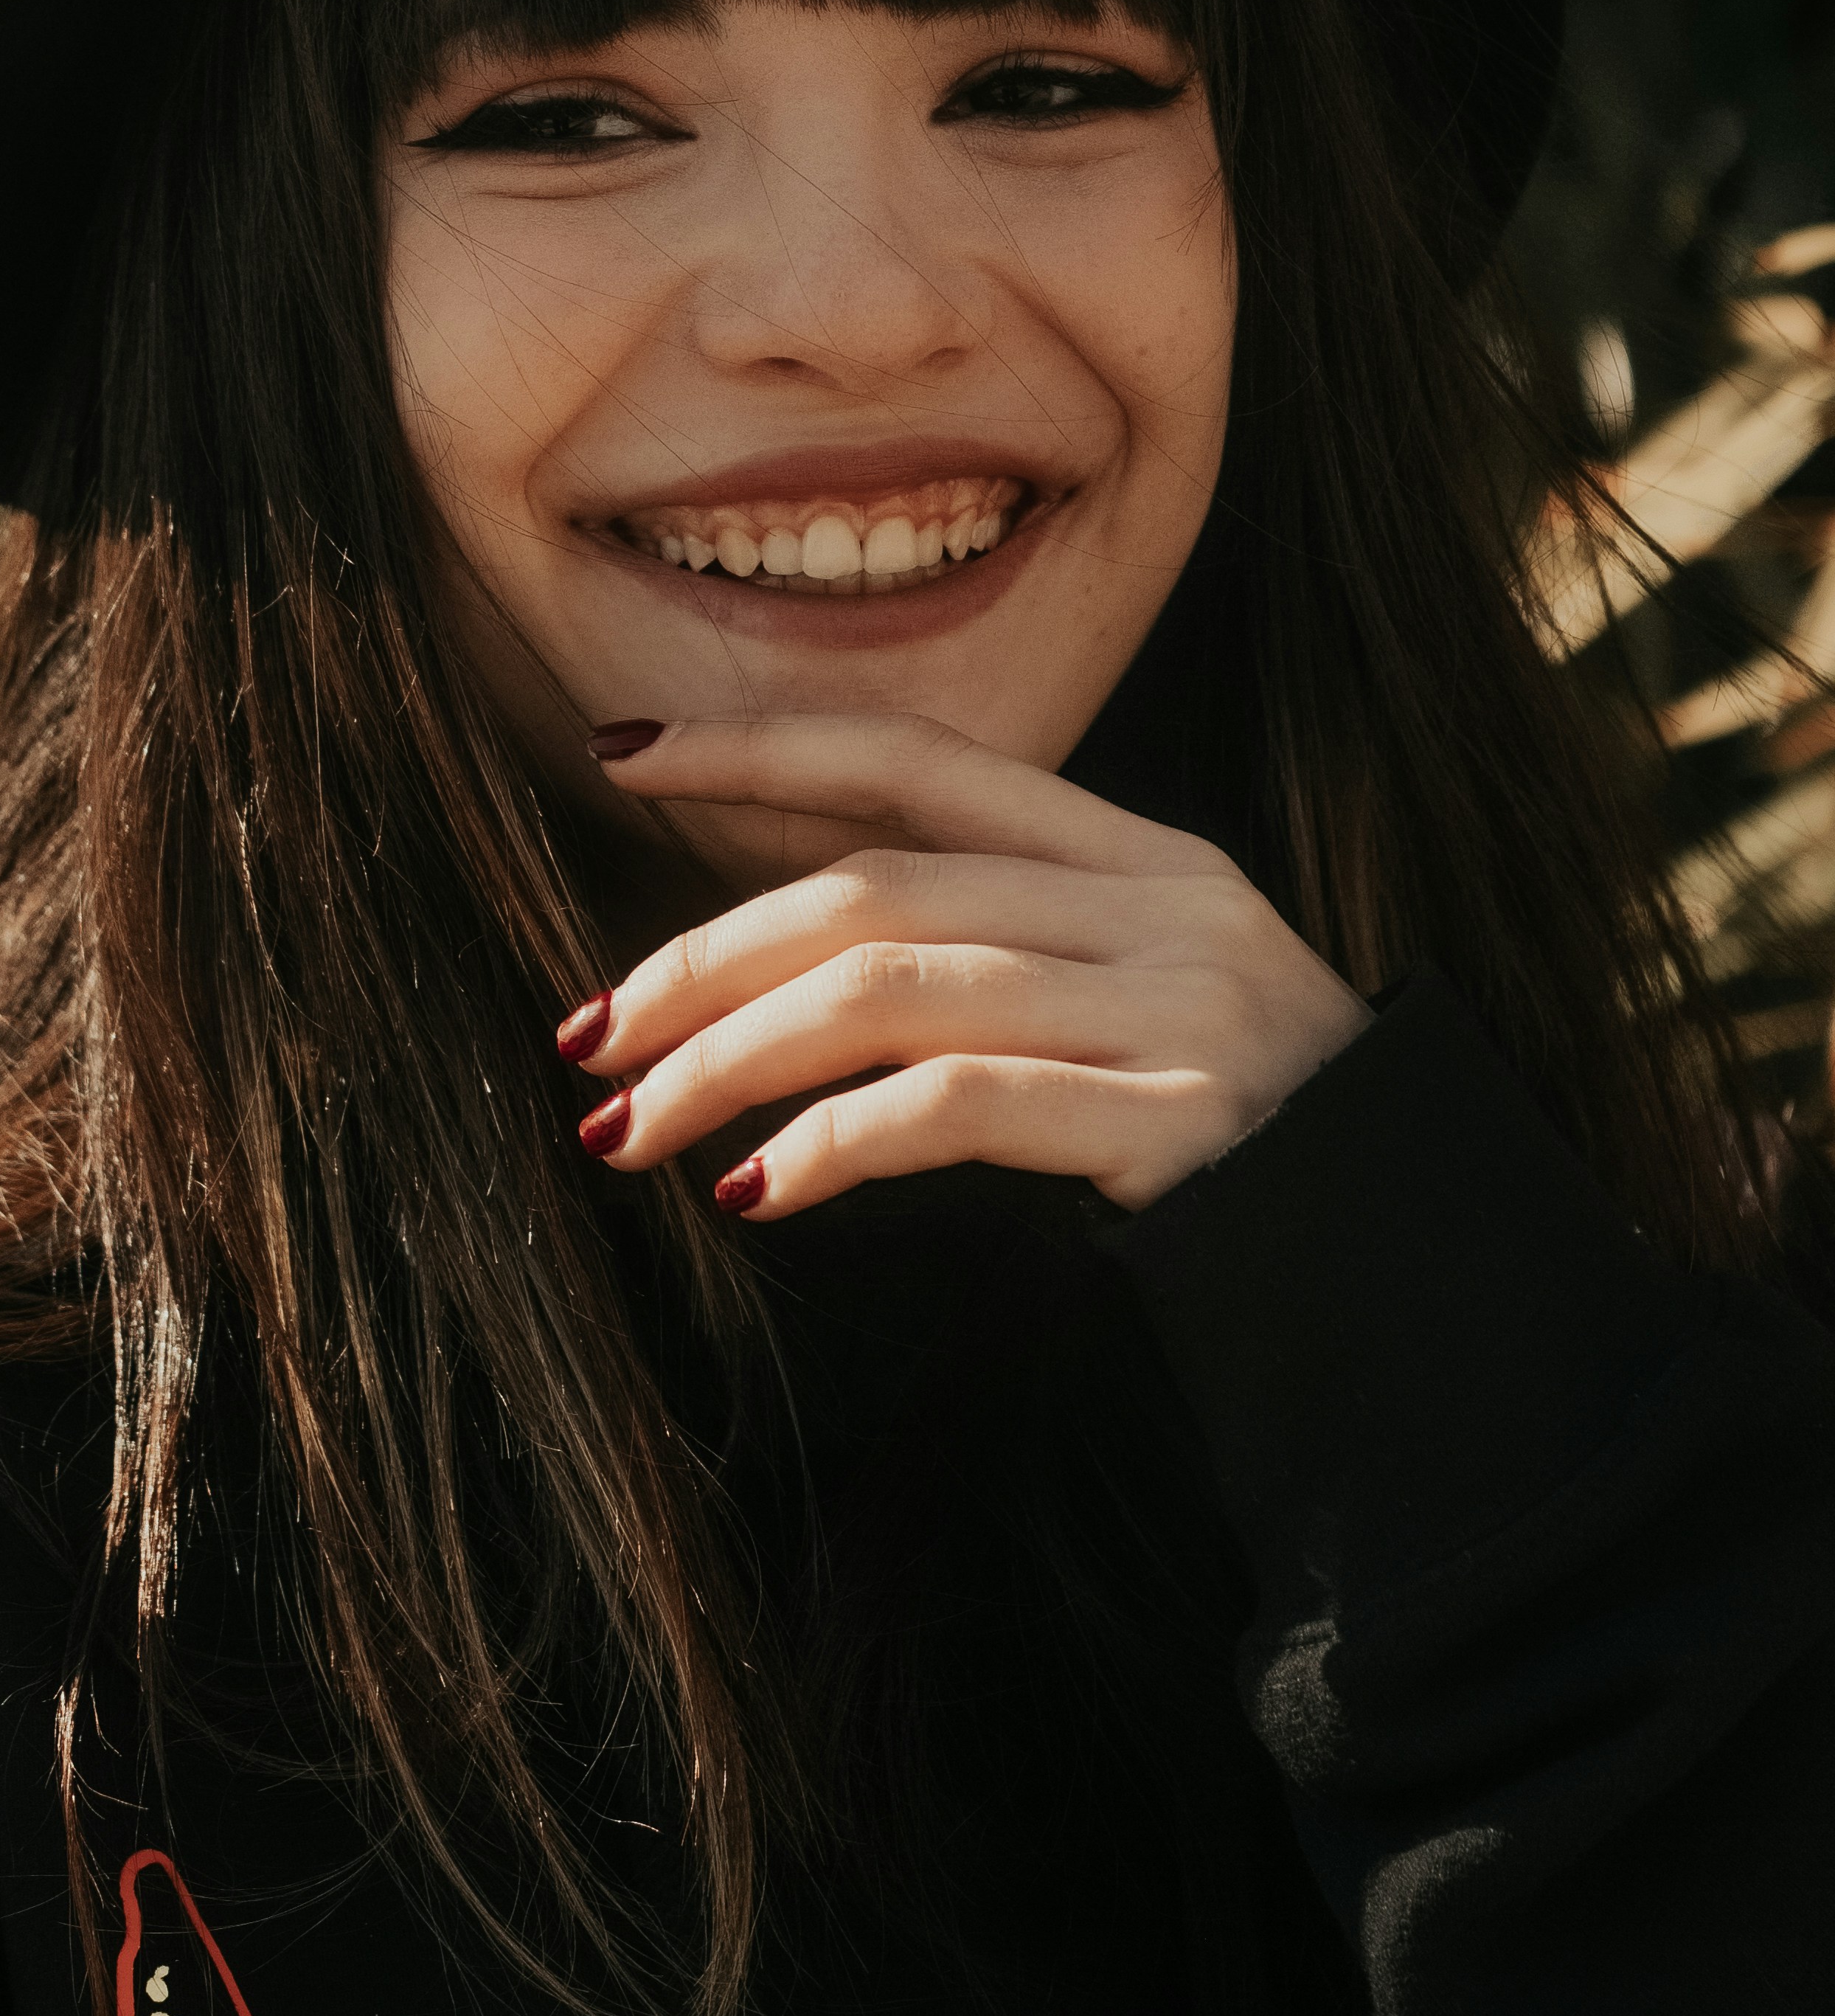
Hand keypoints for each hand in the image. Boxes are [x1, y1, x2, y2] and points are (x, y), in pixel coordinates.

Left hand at [566, 715, 1369, 1216]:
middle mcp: (1156, 901)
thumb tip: (777, 965)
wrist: (1427, 1270)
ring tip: (629, 1129)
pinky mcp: (1181, 1119)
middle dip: (700, 959)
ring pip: (890, 988)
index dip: (758, 745)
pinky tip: (757, 1192)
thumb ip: (994, 952)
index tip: (616, 757)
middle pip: (869, 888)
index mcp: (1135, 850)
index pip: (913, 755)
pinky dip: (833, 1143)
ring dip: (730, 1061)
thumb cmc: (1242, 1139)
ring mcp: (1175, 1003)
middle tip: (587, 1038)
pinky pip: (960, 1106)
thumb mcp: (1132, 999)